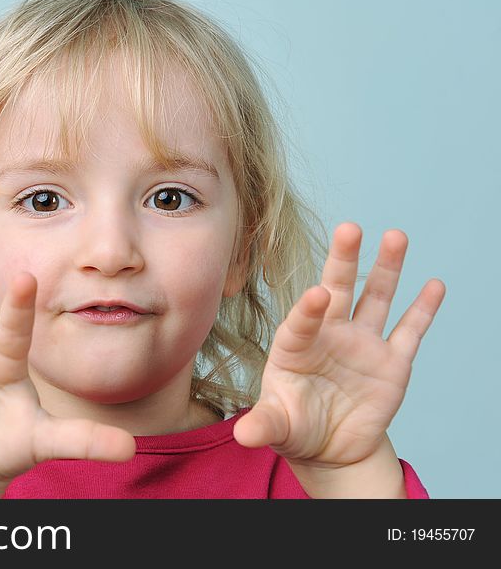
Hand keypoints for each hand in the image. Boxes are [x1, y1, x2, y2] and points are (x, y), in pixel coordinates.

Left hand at [233, 222, 445, 468]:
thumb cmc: (295, 427)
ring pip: (376, 298)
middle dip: (343, 260)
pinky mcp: (393, 362)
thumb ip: (263, 425)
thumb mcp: (277, 427)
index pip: (301, 321)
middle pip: (338, 289)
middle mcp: (329, 335)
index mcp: (295, 346)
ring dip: (386, 268)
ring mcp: (362, 344)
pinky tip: (434, 284)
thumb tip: (244, 435)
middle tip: (348, 228)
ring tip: (395, 236)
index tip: (318, 294)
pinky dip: (423, 309)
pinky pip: (409, 331)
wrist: (331, 448)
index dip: (309, 308)